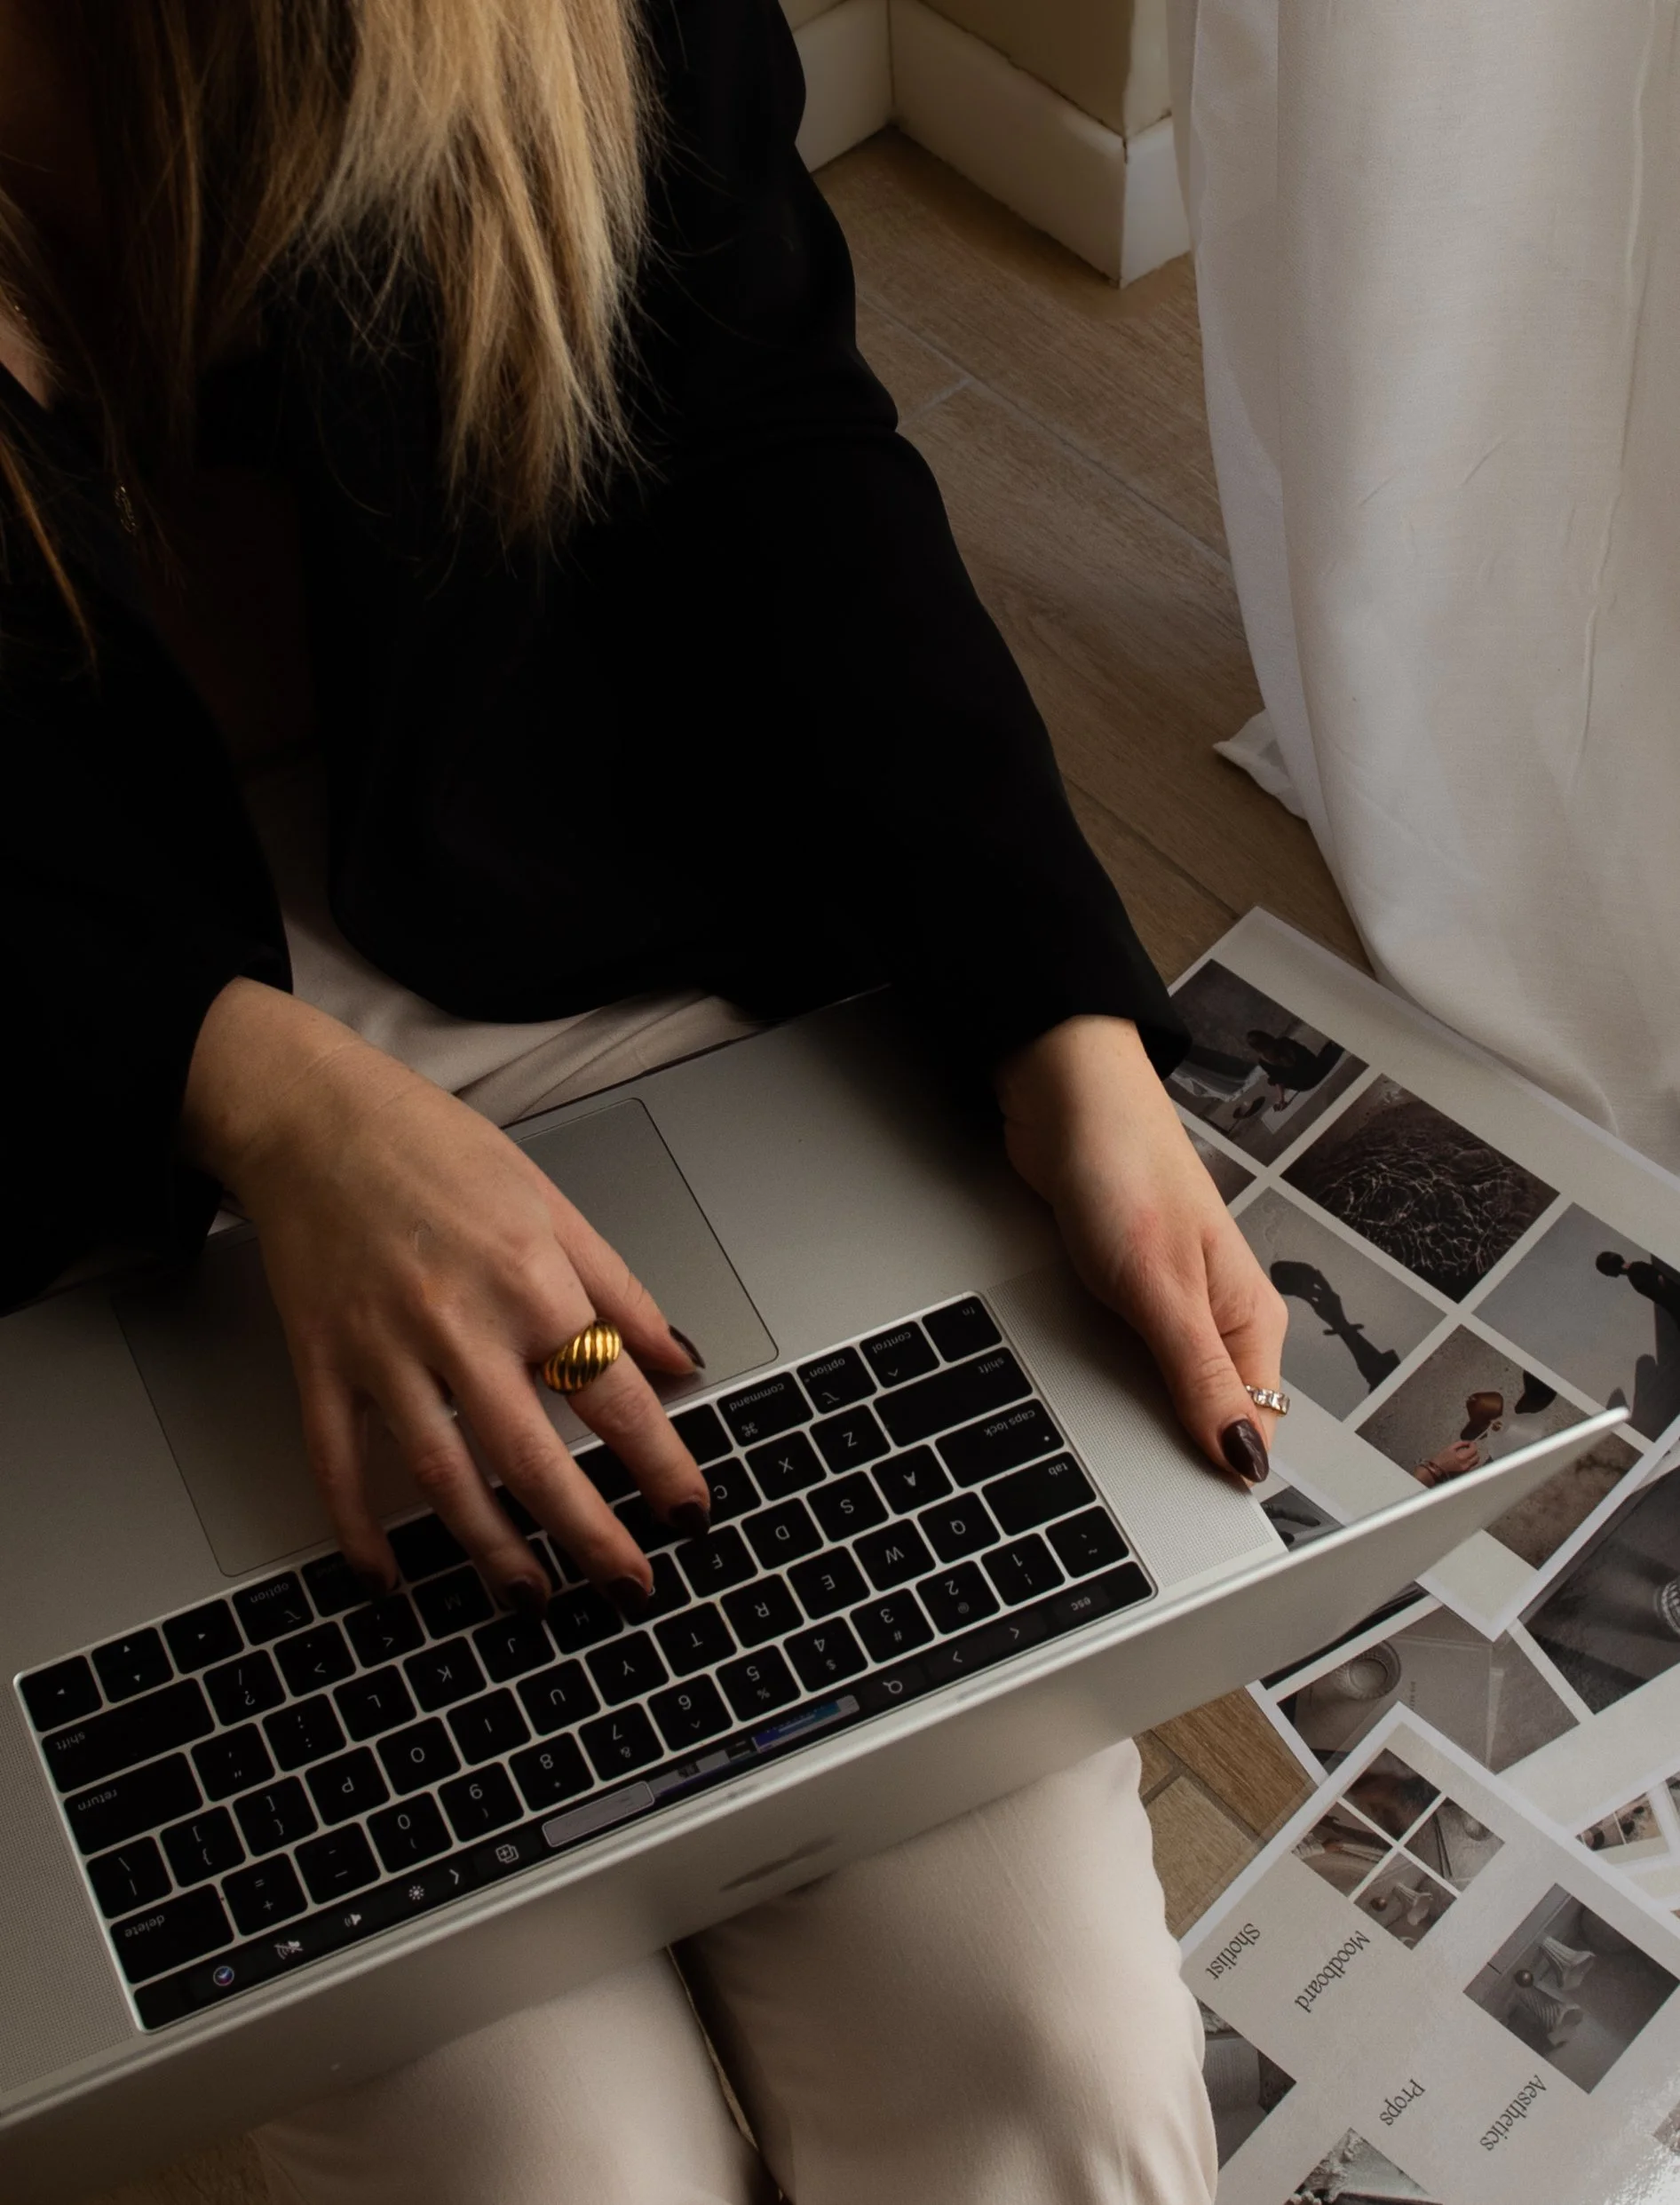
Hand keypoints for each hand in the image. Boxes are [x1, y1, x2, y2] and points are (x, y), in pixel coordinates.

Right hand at [180, 981, 710, 1610]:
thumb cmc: (435, 1149)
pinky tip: (386, 1576)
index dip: (659, 1461)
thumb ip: (620, 1287)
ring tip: (530, 1598)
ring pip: (441, 1475)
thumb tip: (681, 1357)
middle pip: (532, 1455)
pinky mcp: (321, 1362)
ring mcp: (382, 1349)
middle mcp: (458, 1321)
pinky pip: (338, 1462)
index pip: (612, 1391)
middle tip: (627, 1587)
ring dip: (489, 1549)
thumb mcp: (551, 1202)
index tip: (689, 1511)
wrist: (315, 1117)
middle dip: (588, 1534)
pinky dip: (358, 1528)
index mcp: (529, 1278)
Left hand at [997, 1017, 1287, 1485]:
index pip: (1256, 1429)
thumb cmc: (1121, 1172)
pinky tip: (1088, 1367)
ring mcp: (1176, 1304)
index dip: (1221, 1467)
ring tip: (1103, 1399)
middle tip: (1131, 1452)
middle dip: (1174, 1442)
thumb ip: (1200, 1378)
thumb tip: (1242, 1457)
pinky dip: (1108, 1371)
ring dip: (1136, 1404)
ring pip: (1167, 1390)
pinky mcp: (1132, 1292)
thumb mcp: (1161, 1293)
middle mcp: (1221, 1315)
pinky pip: (1131, 1358)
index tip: (1185, 1499)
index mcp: (1250, 1319)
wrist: (1064, 1102)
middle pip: (1212, 1416)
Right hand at [1414, 1442, 1481, 1486]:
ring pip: (1475, 1462)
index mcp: (1462, 1457)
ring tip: (1467, 1454)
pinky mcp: (1465, 1473)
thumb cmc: (1441, 1459)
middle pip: (1477, 1456)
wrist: (1437, 1470)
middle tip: (1470, 1448)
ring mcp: (1466, 1469)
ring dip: (1473, 1456)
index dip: (1473, 1444)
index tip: (1470, 1443)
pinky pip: (1471, 1466)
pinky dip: (1470, 1461)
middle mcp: (1466, 1464)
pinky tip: (1464, 1459)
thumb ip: (1461, 1443)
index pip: (1474, 1449)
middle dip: (1474, 1451)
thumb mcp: (1450, 1448)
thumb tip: (1468, 1442)